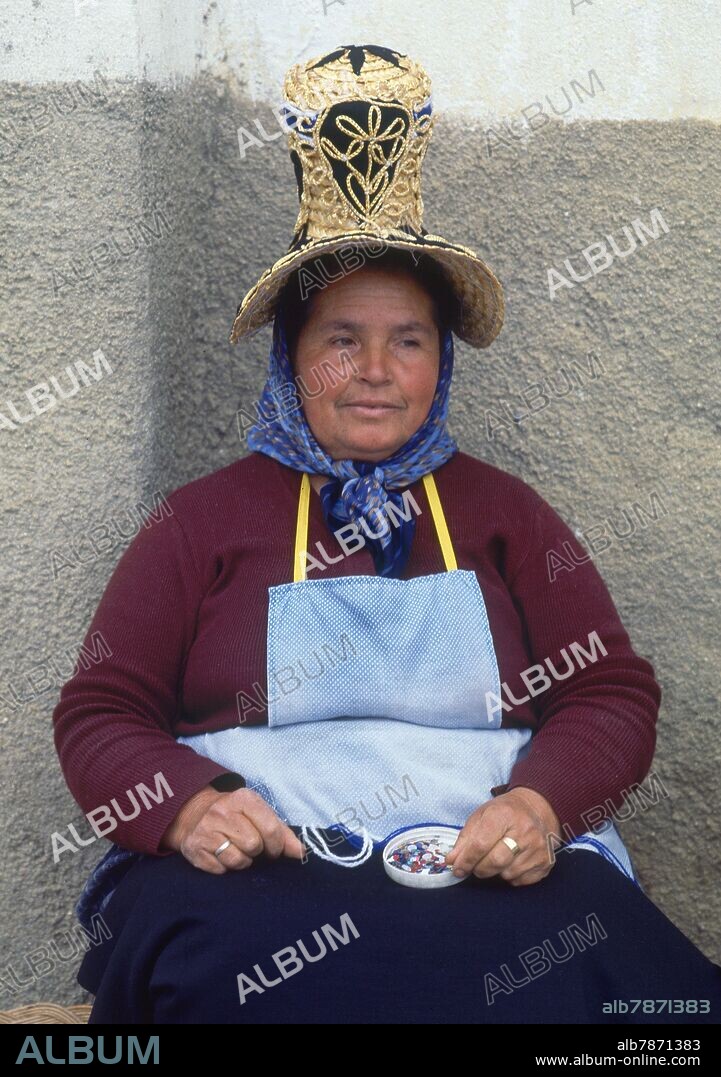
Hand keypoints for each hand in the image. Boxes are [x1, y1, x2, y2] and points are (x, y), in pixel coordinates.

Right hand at [160, 785, 305, 873]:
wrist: (194, 814)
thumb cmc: (236, 815)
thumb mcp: (259, 813)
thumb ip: (282, 832)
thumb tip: (301, 853)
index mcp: (243, 799)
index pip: (271, 828)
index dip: (277, 845)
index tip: (274, 850)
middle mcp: (222, 812)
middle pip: (254, 845)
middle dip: (257, 851)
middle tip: (252, 848)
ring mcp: (206, 830)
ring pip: (237, 860)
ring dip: (242, 861)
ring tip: (237, 851)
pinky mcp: (194, 849)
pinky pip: (220, 870)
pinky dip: (225, 867)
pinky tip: (222, 855)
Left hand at [444, 786, 560, 886]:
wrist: (537, 809)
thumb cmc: (505, 813)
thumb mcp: (481, 816)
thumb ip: (465, 839)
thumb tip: (452, 861)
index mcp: (504, 814)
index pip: (480, 844)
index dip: (465, 860)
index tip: (457, 868)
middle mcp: (524, 830)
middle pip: (495, 862)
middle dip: (479, 868)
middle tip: (475, 865)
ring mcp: (538, 847)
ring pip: (507, 874)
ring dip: (496, 872)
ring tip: (497, 857)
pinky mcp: (546, 861)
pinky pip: (521, 880)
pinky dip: (511, 876)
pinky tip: (511, 862)